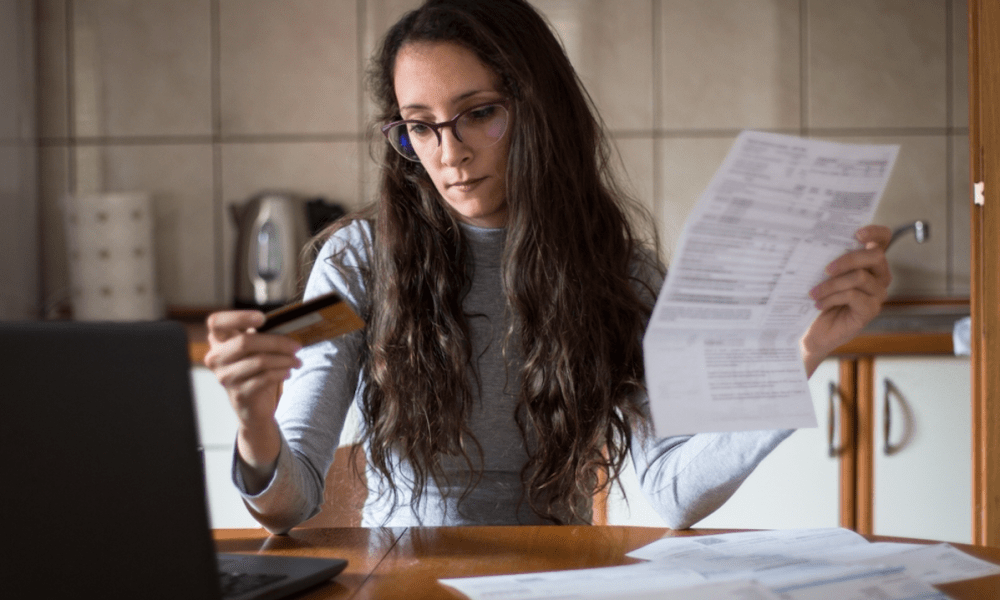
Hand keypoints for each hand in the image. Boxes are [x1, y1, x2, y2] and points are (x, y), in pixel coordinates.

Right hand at [203, 310, 301, 424]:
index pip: (216, 322)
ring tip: (297, 361)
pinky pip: (265, 378)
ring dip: (285, 360)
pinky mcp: (239, 394)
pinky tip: (288, 372)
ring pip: (259, 361)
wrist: (252, 403)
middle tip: (297, 346)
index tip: (262, 318)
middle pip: (245, 342)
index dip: (238, 317)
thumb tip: (288, 324)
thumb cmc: (255, 367)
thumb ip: (262, 334)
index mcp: (218, 340)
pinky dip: (281, 373)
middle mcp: (216, 358)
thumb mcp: (255, 348)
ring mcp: (226, 377)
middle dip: (277, 342)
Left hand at [801, 225, 891, 375]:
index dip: (875, 232)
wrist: (813, 332)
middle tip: (825, 269)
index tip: (856, 233)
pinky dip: (832, 298)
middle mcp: (878, 276)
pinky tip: (819, 304)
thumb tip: (817, 240)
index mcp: (869, 262)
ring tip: (814, 293)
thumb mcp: (822, 275)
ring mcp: (877, 294)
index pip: (883, 239)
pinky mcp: (870, 310)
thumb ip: (829, 258)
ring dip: (831, 284)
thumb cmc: (819, 299)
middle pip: (875, 255)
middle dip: (848, 259)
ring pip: (859, 277)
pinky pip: (853, 295)